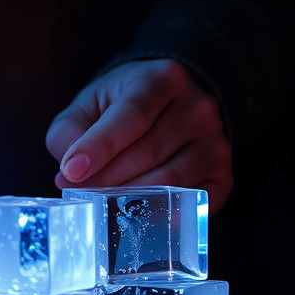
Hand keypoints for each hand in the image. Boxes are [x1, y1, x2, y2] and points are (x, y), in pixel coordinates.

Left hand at [45, 58, 232, 212]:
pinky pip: (194, 203)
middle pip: (147, 153)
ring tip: (99, 202)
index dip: (99, 147)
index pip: (131, 115)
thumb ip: (70, 131)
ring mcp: (216, 142)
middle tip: (76, 192)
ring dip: (128, 198)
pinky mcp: (223, 174)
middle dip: (105, 179)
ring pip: (169, 181)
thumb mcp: (88, 105)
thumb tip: (70, 172)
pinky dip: (164, 215)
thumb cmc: (118, 107)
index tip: (71, 171)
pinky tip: (138, 215)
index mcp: (163, 79)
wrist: (163, 107)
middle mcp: (198, 107)